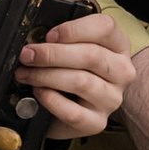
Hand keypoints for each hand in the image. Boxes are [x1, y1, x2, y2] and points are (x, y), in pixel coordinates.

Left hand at [13, 8, 135, 141]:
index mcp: (118, 46)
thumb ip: (63, 41)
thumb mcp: (73, 50)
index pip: (105, 27)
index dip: (73, 29)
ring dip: (46, 76)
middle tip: (28, 55)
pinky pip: (73, 112)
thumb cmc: (72, 72)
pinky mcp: (97, 122)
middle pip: (91, 55)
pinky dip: (51, 100)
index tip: (49, 35)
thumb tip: (36, 40)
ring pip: (81, 82)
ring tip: (26, 74)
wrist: (72, 109)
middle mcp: (121, 72)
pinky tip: (38, 92)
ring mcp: (111, 99)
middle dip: (52, 54)